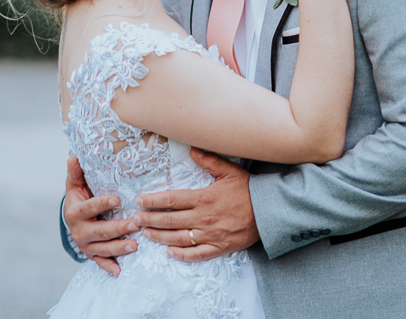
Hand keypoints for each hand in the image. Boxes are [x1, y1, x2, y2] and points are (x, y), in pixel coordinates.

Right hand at [64, 156, 137, 276]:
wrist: (72, 218)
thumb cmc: (79, 197)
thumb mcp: (75, 184)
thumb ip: (76, 172)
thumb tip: (74, 156)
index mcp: (75, 212)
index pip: (89, 208)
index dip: (102, 204)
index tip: (117, 199)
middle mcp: (79, 231)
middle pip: (99, 231)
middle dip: (117, 228)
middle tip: (135, 224)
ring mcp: (86, 245)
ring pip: (103, 248)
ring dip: (119, 248)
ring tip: (135, 246)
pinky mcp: (92, 254)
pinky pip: (101, 262)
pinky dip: (110, 267)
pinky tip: (121, 271)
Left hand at [133, 149, 259, 261]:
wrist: (270, 212)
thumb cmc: (249, 190)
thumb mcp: (230, 171)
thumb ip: (210, 161)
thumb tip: (192, 150)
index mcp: (204, 198)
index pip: (172, 200)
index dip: (153, 201)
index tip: (140, 201)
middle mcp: (204, 218)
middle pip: (170, 220)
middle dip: (150, 220)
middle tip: (136, 220)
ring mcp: (211, 235)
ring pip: (179, 239)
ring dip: (160, 237)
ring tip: (147, 234)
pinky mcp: (220, 248)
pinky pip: (197, 254)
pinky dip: (182, 255)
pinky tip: (170, 252)